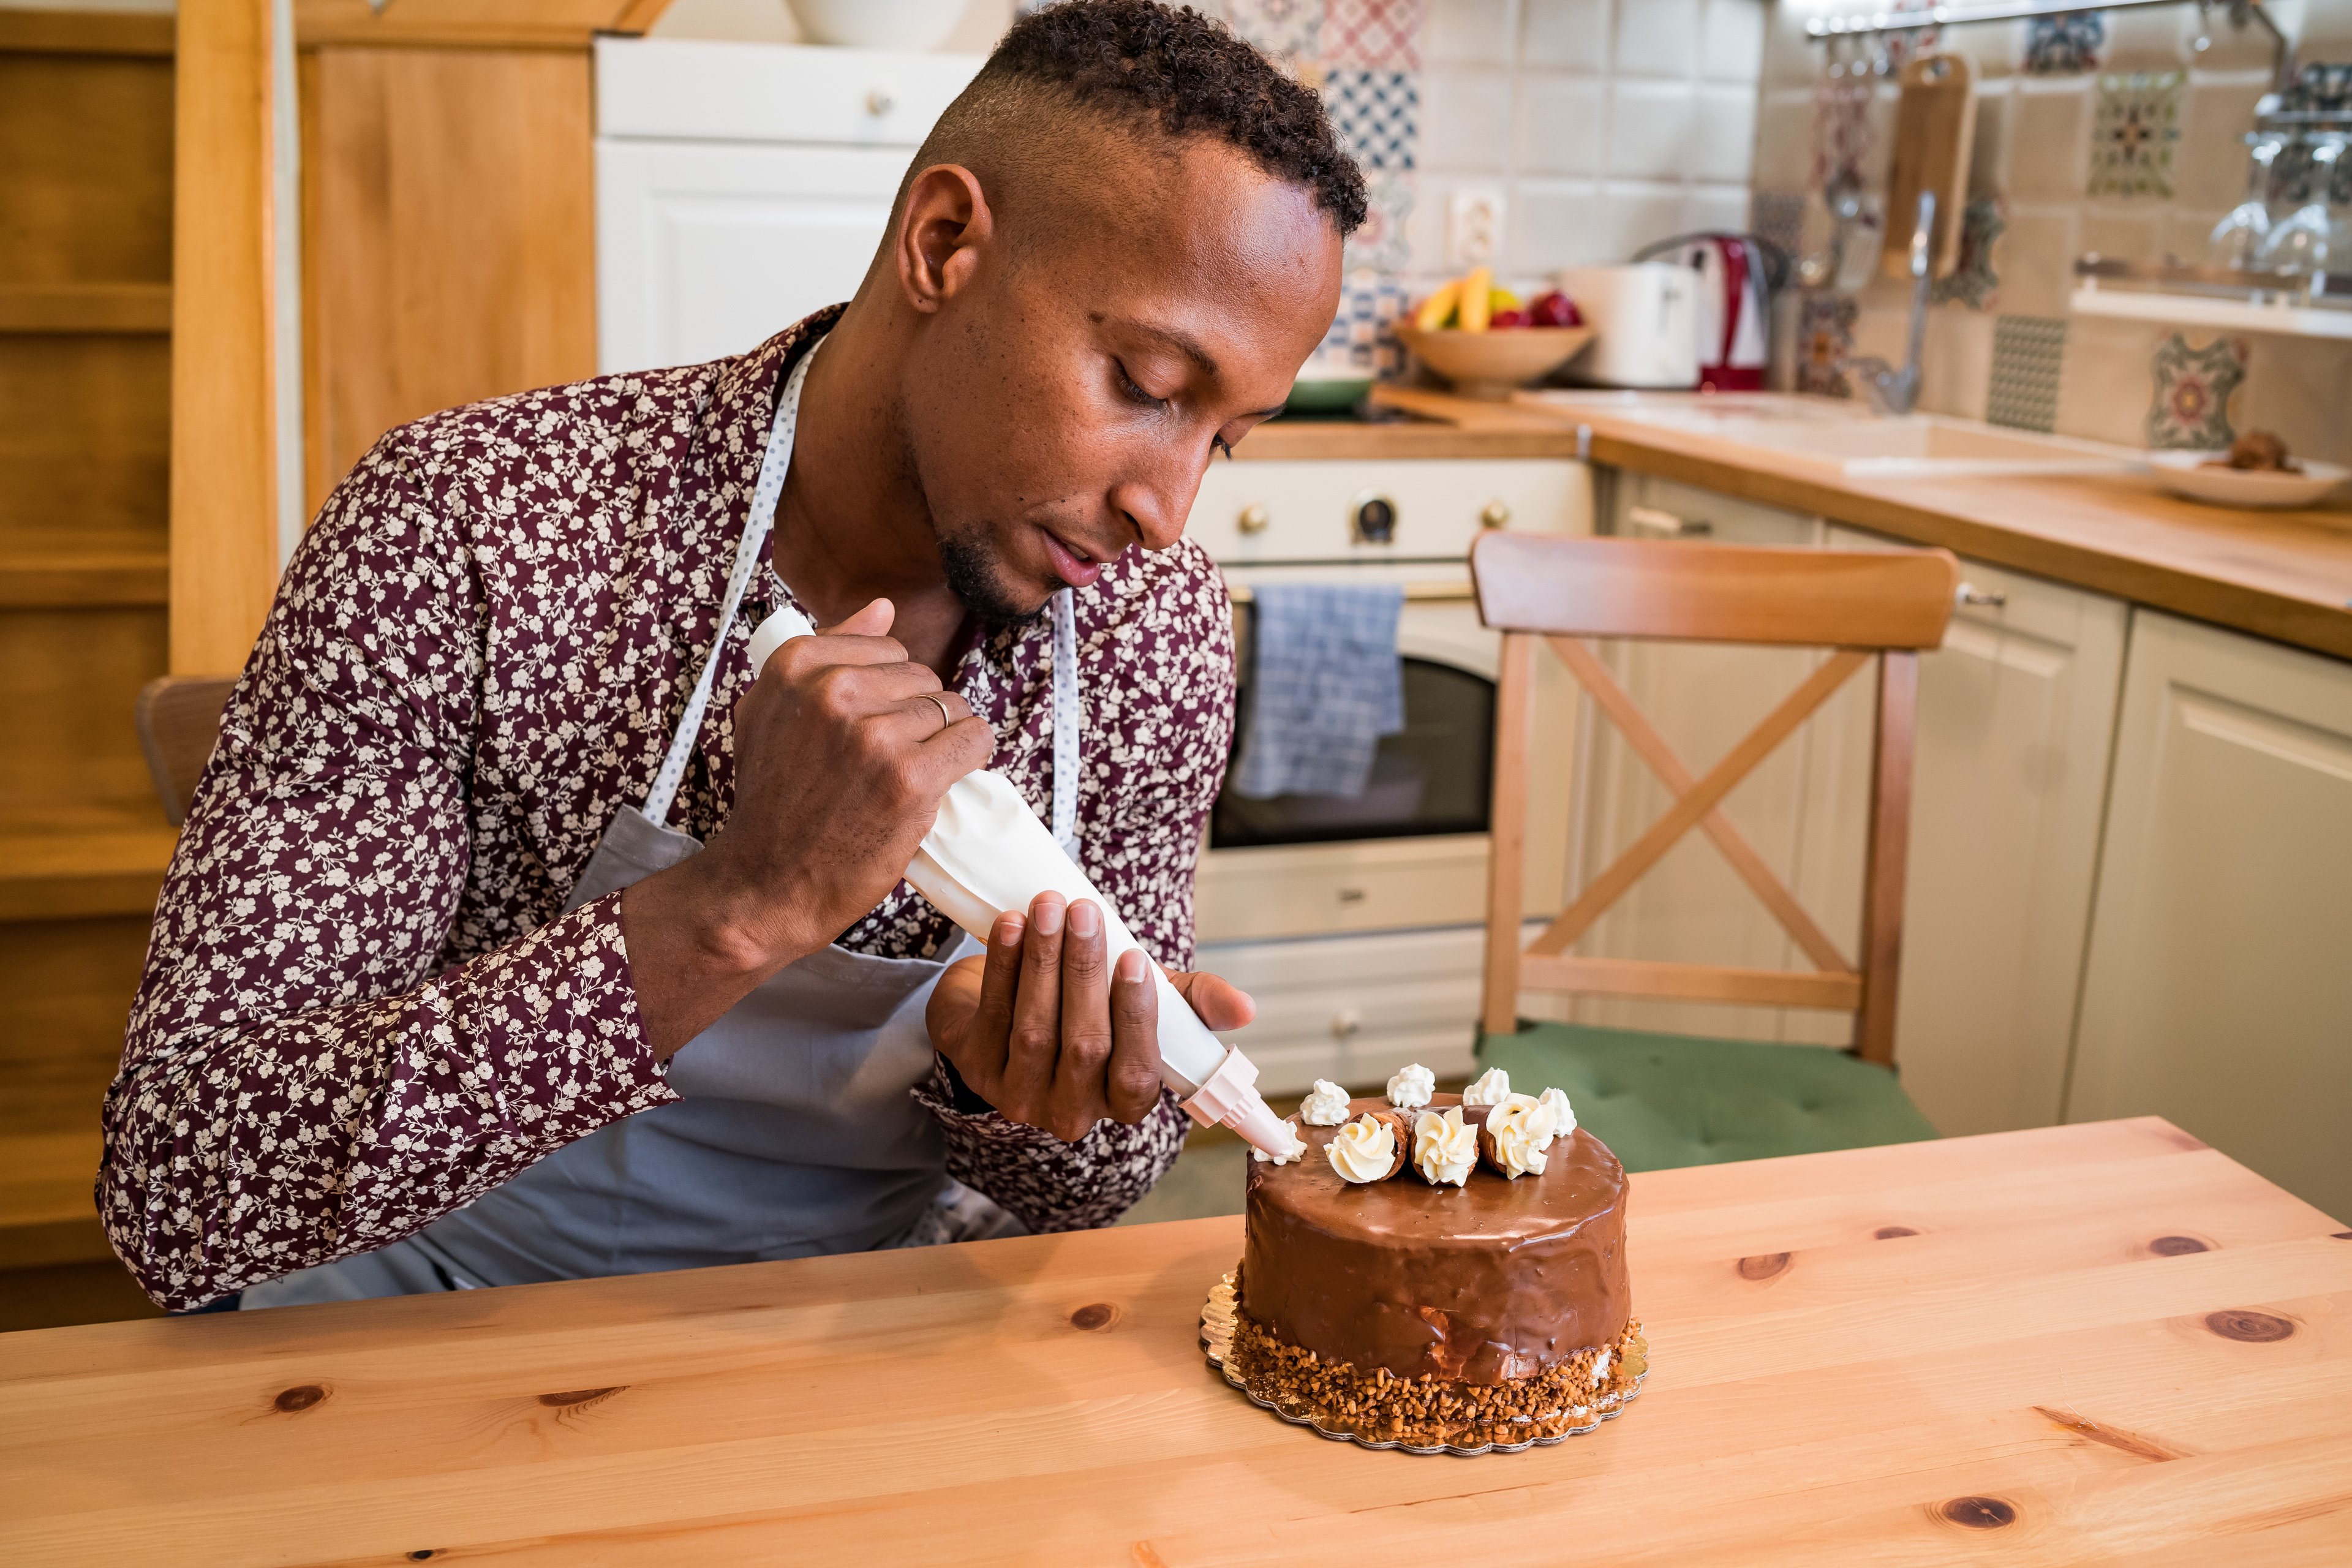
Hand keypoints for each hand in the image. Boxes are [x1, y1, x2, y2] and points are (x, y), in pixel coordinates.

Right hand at [621, 599, 997, 1057]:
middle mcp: (834, 691)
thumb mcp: (771, 710)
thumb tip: (883, 607)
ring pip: (952, 708)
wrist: (767, 882)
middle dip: (918, 715)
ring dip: (944, 741)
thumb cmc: (772, 800)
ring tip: (909, 776)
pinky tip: (945, 779)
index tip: (868, 728)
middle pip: (923, 677)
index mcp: (797, 664)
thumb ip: (825, 651)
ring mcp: (874, 734)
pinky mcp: (910, 777)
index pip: (888, 647)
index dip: (889, 689)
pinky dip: (971, 758)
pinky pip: (974, 740)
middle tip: (886, 761)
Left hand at [926, 891, 1256, 1140]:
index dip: (1135, 1019)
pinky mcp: (974, 1066)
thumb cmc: (1092, 1002)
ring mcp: (1018, 1094)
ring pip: (1034, 1030)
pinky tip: (1011, 925)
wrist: (1011, 999)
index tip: (1133, 959)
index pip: (1135, 1076)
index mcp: (1121, 1100)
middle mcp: (1071, 1110)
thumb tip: (1245, 1009)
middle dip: (1084, 973)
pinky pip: (991, 1015)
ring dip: (1042, 962)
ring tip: (1049, 907)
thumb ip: (1195, 1002)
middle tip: (1083, 913)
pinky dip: (1003, 965)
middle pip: (1083, 1046)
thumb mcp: (1147, 998)